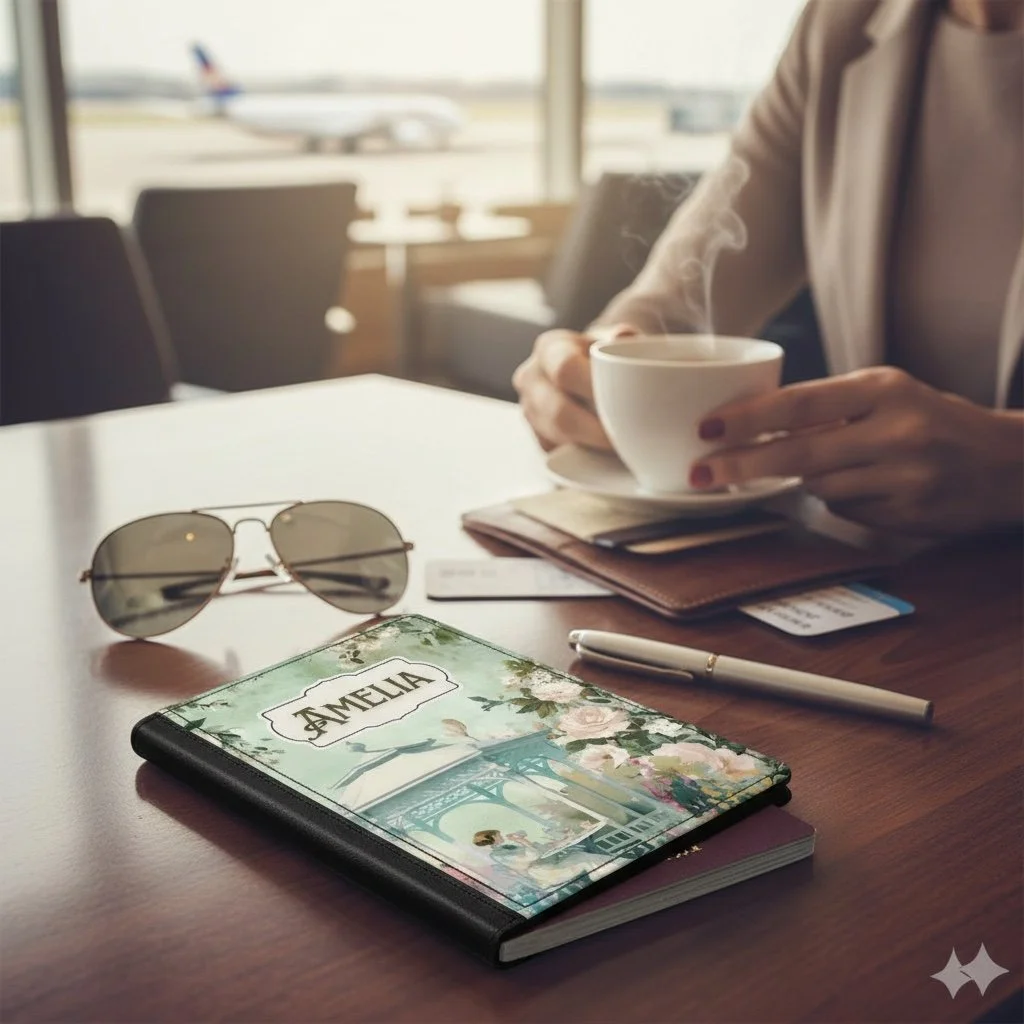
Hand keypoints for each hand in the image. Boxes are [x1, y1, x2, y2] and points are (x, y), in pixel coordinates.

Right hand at [512, 324, 638, 450]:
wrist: (590, 370)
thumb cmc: (606, 355)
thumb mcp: (615, 339)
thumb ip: (623, 337)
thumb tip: (624, 336)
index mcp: (549, 348)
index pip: (565, 370)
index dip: (594, 390)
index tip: (624, 405)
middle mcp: (531, 378)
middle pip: (558, 413)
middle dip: (596, 431)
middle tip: (628, 439)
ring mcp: (529, 410)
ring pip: (557, 438)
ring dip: (591, 447)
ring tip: (622, 447)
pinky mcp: (536, 436)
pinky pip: (558, 453)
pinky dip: (583, 455)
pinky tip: (605, 452)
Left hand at [689, 367, 1023, 535]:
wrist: (1007, 464)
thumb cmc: (934, 421)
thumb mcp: (887, 394)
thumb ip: (828, 406)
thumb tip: (750, 423)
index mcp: (883, 389)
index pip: (799, 404)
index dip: (747, 419)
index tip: (706, 427)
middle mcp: (894, 431)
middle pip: (798, 454)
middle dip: (741, 465)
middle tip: (700, 472)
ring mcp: (902, 477)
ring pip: (818, 488)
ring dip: (806, 482)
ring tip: (840, 466)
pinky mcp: (906, 516)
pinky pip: (845, 511)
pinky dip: (840, 502)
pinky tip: (869, 488)